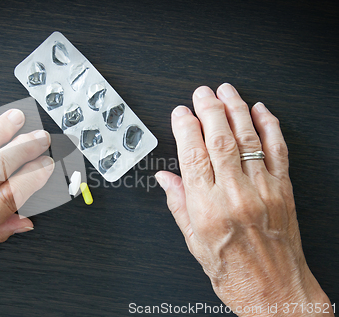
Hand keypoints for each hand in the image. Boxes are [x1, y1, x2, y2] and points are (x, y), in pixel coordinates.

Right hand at [155, 84, 331, 315]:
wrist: (275, 292)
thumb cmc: (235, 272)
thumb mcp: (195, 242)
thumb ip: (179, 204)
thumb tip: (165, 179)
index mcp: (207, 207)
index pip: (192, 155)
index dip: (184, 128)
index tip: (180, 113)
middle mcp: (234, 194)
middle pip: (219, 139)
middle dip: (208, 109)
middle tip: (201, 93)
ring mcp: (262, 189)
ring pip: (247, 138)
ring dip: (235, 109)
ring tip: (226, 91)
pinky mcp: (283, 189)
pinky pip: (277, 150)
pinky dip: (269, 126)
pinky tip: (261, 111)